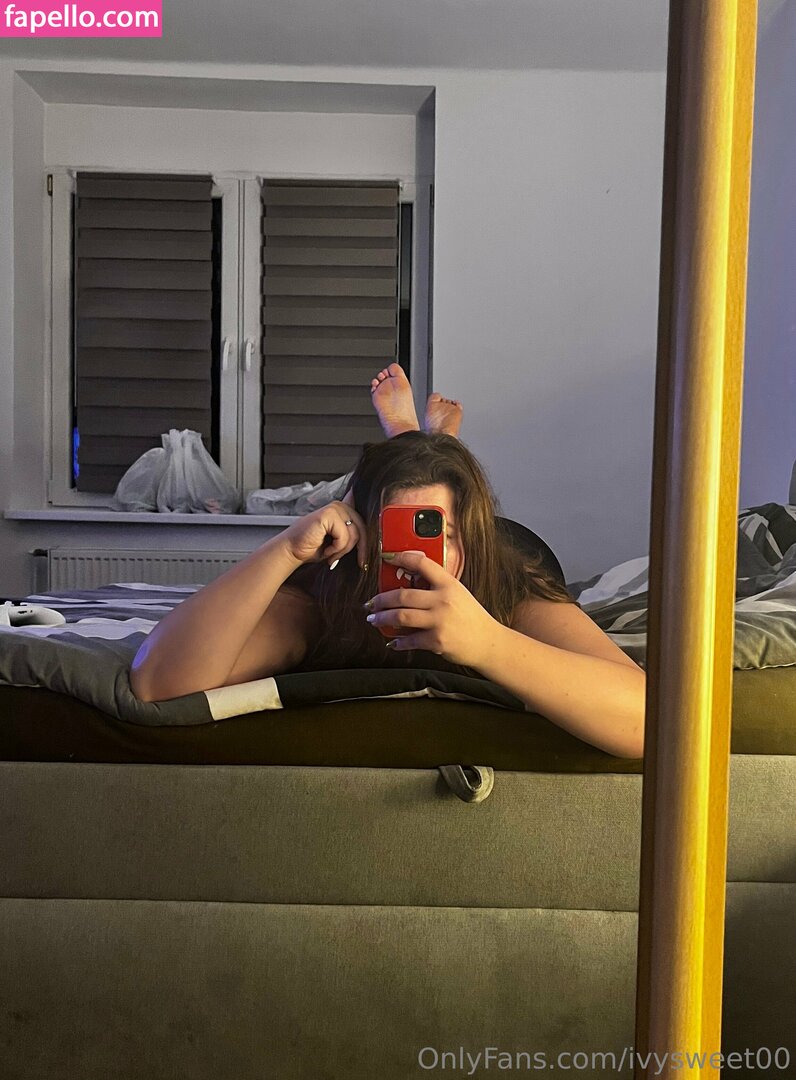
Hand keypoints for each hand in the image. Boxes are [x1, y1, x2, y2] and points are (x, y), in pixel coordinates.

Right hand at [280, 500, 367, 569]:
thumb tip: (372, 543)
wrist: (291, 551)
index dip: (370, 539)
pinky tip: (325, 550)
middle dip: (359, 550)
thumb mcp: (339, 542)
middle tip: (355, 563)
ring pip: (354, 535)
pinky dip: (336, 549)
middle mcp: (341, 506)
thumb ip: (353, 537)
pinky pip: (344, 537)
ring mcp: (335, 508)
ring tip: (330, 555)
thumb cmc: (312, 547)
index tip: (367, 559)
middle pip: (363, 529)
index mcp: (344, 509)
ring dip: (342, 551)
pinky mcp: (328, 515)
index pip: (365, 521)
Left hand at [365, 550, 498, 668]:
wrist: (488, 642)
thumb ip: (438, 588)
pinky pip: (409, 640)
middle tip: (372, 602)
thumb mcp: (459, 594)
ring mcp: (439, 621)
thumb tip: (409, 586)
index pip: (423, 563)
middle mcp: (442, 600)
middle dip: (382, 599)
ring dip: (383, 618)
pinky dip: (398, 642)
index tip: (387, 557)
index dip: (402, 557)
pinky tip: (392, 641)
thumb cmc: (472, 618)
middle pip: (403, 595)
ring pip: (401, 616)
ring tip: (374, 619)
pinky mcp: (436, 640)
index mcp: (449, 584)